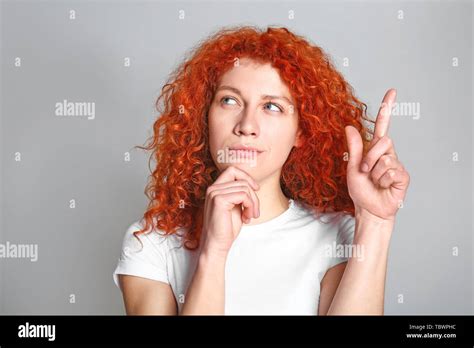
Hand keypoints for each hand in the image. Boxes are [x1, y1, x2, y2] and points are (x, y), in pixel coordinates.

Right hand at [201, 166, 259, 254]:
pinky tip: (246, 218)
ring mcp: (214, 193)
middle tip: (254, 212)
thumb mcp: (236, 207)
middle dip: (254, 196)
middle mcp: (213, 188)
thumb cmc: (227, 229)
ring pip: (245, 188)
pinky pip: (243, 195)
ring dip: (253, 203)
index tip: (256, 189)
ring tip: (250, 216)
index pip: (232, 170)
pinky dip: (250, 206)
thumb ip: (240, 194)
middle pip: (242, 180)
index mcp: (215, 188)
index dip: (246, 177)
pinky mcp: (219, 200)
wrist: (217, 245)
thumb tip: (253, 184)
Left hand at [344, 89, 409, 221]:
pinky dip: (382, 180)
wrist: (368, 209)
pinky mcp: (403, 176)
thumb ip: (353, 147)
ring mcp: (396, 164)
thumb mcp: (352, 167)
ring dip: (374, 172)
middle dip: (369, 157)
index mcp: (374, 149)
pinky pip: (391, 170)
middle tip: (364, 171)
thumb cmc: (361, 190)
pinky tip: (383, 186)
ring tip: (373, 181)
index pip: (382, 125)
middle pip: (383, 141)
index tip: (392, 91)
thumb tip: (349, 126)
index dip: (387, 108)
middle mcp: (387, 154)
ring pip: (385, 158)